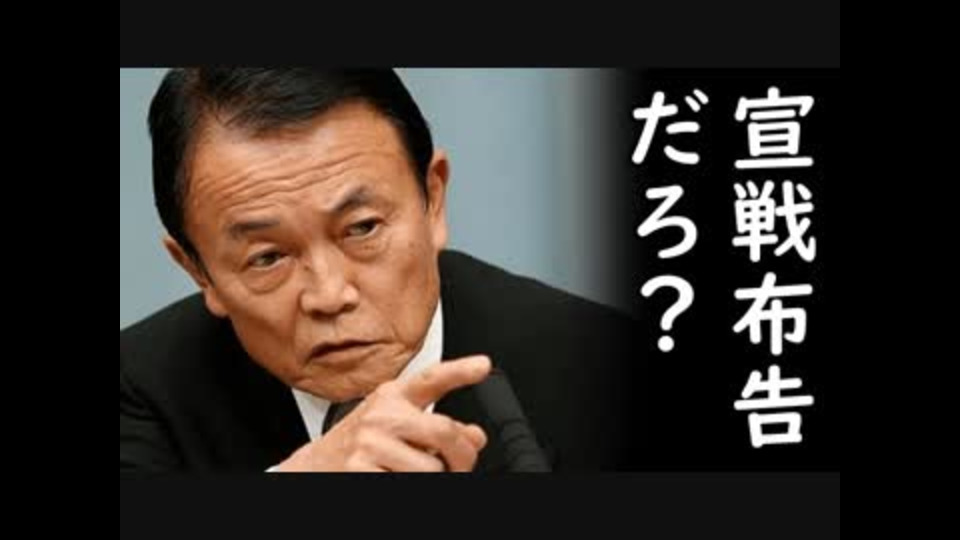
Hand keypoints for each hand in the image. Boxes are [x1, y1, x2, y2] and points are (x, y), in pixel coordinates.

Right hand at [274, 355, 490, 471]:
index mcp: (393, 396)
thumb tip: (476, 436)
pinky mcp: (362, 470)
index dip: (460, 370)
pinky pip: (408, 484)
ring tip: (417, 473)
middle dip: (462, 457)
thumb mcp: (397, 425)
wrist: (315, 467)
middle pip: (444, 431)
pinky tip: (394, 477)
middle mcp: (381, 414)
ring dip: (435, 477)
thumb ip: (436, 426)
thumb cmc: (361, 445)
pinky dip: (410, 487)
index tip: (483, 365)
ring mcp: (370, 442)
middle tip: (459, 467)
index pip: (431, 379)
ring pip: (432, 468)